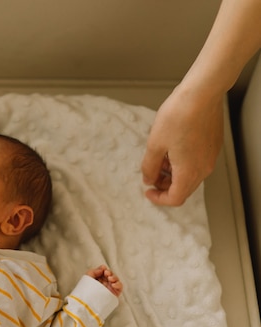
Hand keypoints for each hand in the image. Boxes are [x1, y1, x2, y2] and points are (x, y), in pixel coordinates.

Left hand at [87, 265, 122, 296]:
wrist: (88, 302)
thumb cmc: (86, 290)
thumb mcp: (88, 277)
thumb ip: (95, 271)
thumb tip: (103, 267)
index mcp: (99, 279)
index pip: (104, 272)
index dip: (105, 269)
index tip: (103, 269)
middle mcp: (105, 283)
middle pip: (111, 275)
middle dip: (109, 272)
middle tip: (106, 273)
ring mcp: (110, 288)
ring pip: (116, 279)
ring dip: (114, 277)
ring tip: (110, 278)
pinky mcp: (114, 293)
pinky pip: (120, 287)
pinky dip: (118, 284)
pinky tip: (113, 284)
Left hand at [141, 87, 223, 205]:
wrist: (200, 94)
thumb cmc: (178, 116)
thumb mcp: (154, 144)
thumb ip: (149, 167)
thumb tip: (148, 179)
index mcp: (189, 172)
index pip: (175, 199)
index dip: (158, 199)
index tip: (148, 191)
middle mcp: (204, 168)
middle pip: (184, 189)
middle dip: (165, 187)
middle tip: (151, 175)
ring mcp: (210, 157)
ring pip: (191, 177)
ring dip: (173, 175)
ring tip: (159, 159)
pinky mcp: (213, 146)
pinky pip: (197, 164)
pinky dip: (183, 164)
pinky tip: (171, 149)